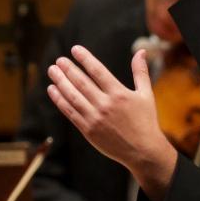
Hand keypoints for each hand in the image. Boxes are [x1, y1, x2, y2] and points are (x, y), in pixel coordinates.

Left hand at [47, 47, 177, 191]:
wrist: (142, 151)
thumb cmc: (146, 121)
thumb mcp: (146, 94)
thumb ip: (140, 72)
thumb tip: (141, 51)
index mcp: (119, 93)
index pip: (98, 71)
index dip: (85, 58)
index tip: (75, 49)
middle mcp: (105, 104)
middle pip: (81, 82)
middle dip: (68, 69)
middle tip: (59, 60)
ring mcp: (95, 118)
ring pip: (72, 96)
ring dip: (60, 81)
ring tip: (52, 71)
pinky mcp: (88, 130)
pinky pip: (70, 112)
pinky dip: (59, 100)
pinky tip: (53, 90)